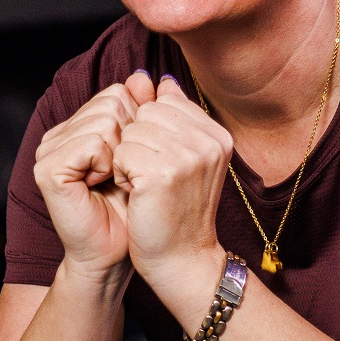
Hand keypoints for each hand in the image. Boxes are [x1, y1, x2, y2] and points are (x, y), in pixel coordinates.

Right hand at [32, 71, 156, 279]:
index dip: (138, 124)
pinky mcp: (47, 168)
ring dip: (121, 154)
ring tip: (112, 181)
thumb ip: (142, 114)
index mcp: (78, 127)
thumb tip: (144, 75)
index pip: (118, 94)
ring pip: (105, 120)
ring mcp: (49, 149)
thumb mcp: (144, 154)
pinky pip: (92, 142)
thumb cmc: (131, 210)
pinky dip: (106, 164)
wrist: (115, 254)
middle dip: (131, 138)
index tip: (135, 159)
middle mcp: (59, 134)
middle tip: (123, 173)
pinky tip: (100, 184)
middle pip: (112, 102)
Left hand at [112, 75, 231, 298]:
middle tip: (152, 178)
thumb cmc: (177, 212)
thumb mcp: (183, 159)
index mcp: (217, 135)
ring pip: (131, 131)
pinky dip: (122, 174)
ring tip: (146, 187)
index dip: (152, 133)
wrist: (182, 261)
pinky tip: (138, 195)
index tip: (164, 166)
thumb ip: (171, 116)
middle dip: (138, 143)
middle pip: (146, 113)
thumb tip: (152, 79)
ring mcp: (188, 156)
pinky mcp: (162, 173)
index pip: (165, 102)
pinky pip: (122, 152)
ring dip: (128, 160)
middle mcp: (209, 141)